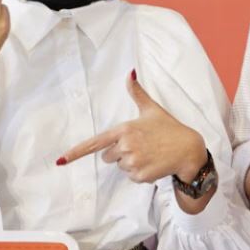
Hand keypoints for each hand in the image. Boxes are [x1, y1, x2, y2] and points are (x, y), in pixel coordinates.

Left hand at [57, 71, 207, 185]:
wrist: (189, 149)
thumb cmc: (169, 128)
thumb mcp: (152, 109)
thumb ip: (137, 93)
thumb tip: (130, 72)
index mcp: (125, 129)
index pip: (95, 143)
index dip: (76, 153)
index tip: (61, 161)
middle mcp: (126, 145)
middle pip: (108, 156)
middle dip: (120, 153)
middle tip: (141, 146)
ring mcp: (133, 161)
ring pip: (120, 167)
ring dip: (132, 163)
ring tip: (150, 154)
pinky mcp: (140, 175)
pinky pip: (131, 177)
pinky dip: (141, 173)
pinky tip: (154, 164)